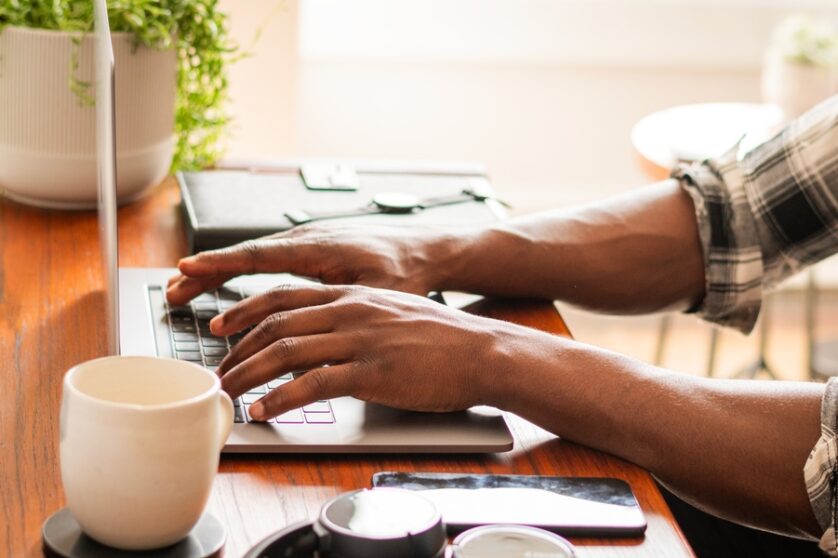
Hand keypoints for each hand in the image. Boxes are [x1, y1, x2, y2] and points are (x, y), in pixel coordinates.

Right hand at [166, 224, 462, 305]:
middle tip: (171, 290)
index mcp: (320, 248)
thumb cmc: (406, 273)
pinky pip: (266, 263)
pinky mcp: (311, 253)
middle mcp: (308, 241)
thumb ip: (341, 304)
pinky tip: (224, 288)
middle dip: (206, 272)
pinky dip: (240, 274)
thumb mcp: (378, 292)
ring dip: (217, 274)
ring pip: (253, 259)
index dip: (221, 264)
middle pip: (246, 257)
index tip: (188, 268)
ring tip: (182, 290)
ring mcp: (307, 245)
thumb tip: (309, 328)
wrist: (426, 252)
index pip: (260, 254)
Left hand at [208, 283, 534, 419]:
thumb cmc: (441, 337)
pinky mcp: (372, 371)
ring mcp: (360, 339)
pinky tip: (265, 411)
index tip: (222, 327)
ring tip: (229, 394)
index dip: (246, 311)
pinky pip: (314, 384)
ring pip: (286, 351)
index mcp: (353, 294)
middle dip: (239, 349)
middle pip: (276, 323)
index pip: (284, 295)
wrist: (482, 350)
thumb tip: (326, 337)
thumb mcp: (391, 313)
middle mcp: (351, 310)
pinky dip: (282, 399)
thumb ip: (355, 318)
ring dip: (249, 374)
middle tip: (220, 372)